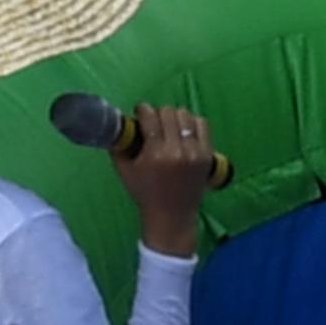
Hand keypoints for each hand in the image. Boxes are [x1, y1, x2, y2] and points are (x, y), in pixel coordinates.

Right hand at [111, 105, 211, 253]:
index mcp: (156, 154)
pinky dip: (191, 123)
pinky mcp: (208, 154)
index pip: (151, 117)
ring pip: (186, 116)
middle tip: (153, 121)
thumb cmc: (145, 193)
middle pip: (169, 113)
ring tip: (168, 125)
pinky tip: (183, 129)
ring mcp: (196, 152)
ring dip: (175, 117)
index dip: (143, 110)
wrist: (172, 214)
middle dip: (158, 113)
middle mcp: (178, 151)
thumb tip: (119, 124)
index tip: (140, 112)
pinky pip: (202, 125)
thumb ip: (118, 146)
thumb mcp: (124, 170)